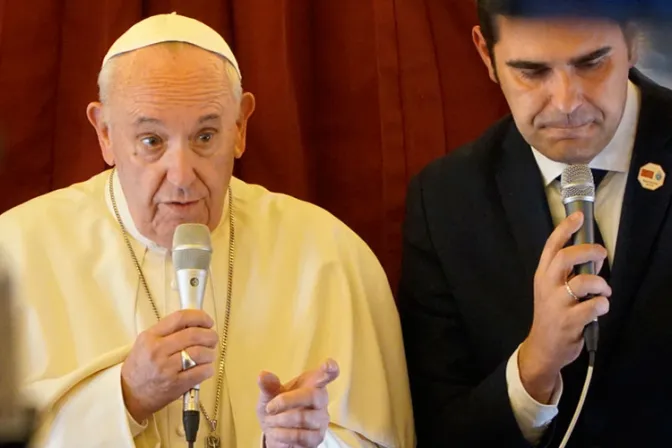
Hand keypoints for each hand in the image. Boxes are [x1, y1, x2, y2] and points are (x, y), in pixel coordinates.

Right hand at [121, 310, 217, 421]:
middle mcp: (158, 350)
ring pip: (200, 353)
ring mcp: (167, 368)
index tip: (207, 321)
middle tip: (212, 338)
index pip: (180, 318)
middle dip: (210, 335)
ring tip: (209, 354)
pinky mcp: (176, 384)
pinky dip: (208, 368)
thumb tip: (195, 323)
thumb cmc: (140, 368)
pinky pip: (201, 372)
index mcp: (151, 337)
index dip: (199, 317)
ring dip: (210, 352)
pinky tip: (206, 368)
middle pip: (194, 334)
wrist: (129, 395)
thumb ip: (167, 331)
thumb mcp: (146, 342)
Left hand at [257, 359, 339, 447]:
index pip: (326, 375)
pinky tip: (276, 432)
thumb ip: (268, 386)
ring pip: (304, 418)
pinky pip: (301, 435)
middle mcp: (320, 400)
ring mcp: (321, 419)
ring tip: (270, 421)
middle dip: (287, 401)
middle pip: (313, 396)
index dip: (330, 370)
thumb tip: (263, 375)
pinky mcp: (317, 437)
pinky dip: (283, 434)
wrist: (275, 435)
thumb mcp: (268, 396)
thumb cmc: (276, 409)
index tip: (329, 366)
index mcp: (311, 383)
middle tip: (269, 407)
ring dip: (281, 420)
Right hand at [519, 211, 610, 403]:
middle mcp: (547, 286)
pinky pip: (594, 306)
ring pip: (584, 282)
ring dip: (601, 284)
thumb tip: (592, 255)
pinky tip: (599, 309)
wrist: (544, 347)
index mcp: (543, 275)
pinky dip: (602, 305)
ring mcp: (557, 304)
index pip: (552, 247)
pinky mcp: (569, 321)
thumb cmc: (551, 314)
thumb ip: (565, 272)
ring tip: (604, 291)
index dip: (565, 229)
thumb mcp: (550, 289)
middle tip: (601, 254)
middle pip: (566, 258)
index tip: (578, 216)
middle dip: (588, 251)